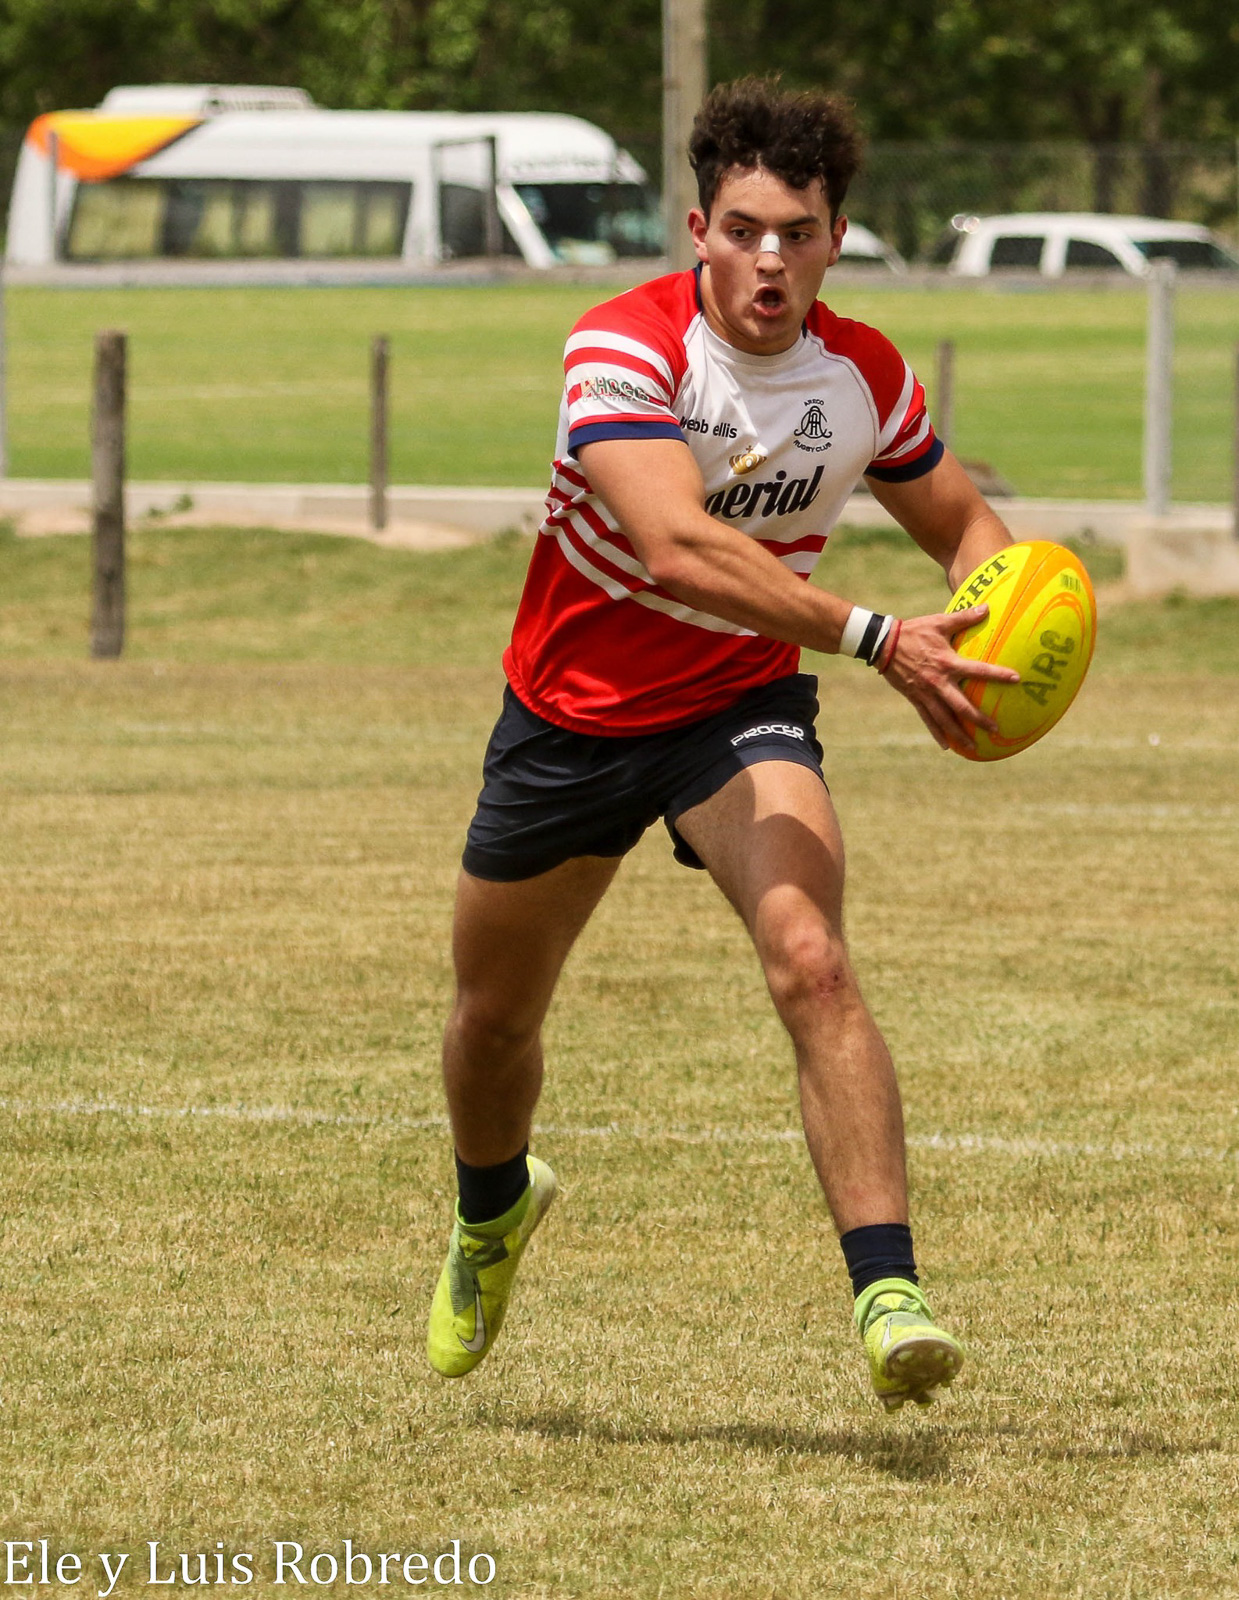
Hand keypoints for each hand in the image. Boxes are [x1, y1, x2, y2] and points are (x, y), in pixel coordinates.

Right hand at [879, 605, 1018, 751]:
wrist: (883, 644)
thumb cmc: (914, 631)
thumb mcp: (939, 622)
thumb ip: (964, 618)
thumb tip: (987, 608)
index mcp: (947, 663)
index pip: (978, 670)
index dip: (998, 675)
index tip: (1016, 680)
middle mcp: (938, 682)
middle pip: (962, 706)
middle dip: (979, 719)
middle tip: (996, 729)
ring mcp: (925, 693)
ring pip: (945, 719)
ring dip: (960, 734)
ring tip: (974, 747)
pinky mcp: (915, 698)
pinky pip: (928, 719)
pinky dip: (937, 733)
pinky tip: (946, 745)